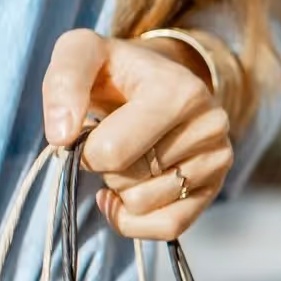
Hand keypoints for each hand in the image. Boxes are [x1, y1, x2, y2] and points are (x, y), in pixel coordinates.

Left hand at [42, 29, 233, 239]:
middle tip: (113, 139)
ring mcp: (217, 158)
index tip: (89, 130)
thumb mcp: (82, 53)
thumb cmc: (114, 72)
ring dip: (121, 190)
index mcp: (180, 91)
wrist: (156, 81)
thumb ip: (64, 81)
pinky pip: (168, 227)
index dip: (85, 150)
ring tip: (127, 159)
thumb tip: (62, 136)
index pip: (112, 152)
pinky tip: (127, 195)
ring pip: (144, 205)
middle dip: (104, 167)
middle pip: (127, 180)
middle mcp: (210, 124)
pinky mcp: (215, 187)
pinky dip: (135, 221)